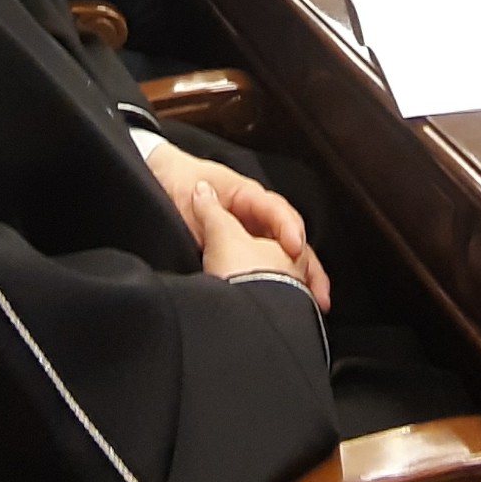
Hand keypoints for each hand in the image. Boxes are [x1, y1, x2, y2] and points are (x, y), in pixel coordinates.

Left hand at [147, 142, 330, 309]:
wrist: (162, 179)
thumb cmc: (178, 181)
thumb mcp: (189, 194)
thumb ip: (206, 208)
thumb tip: (209, 206)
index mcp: (247, 196)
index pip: (277, 210)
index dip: (288, 228)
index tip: (293, 247)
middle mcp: (257, 215)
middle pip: (292, 238)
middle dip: (308, 264)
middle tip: (317, 291)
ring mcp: (255, 232)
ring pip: (289, 255)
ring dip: (304, 277)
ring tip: (317, 302)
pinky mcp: (248, 251)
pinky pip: (273, 266)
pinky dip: (287, 283)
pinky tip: (296, 302)